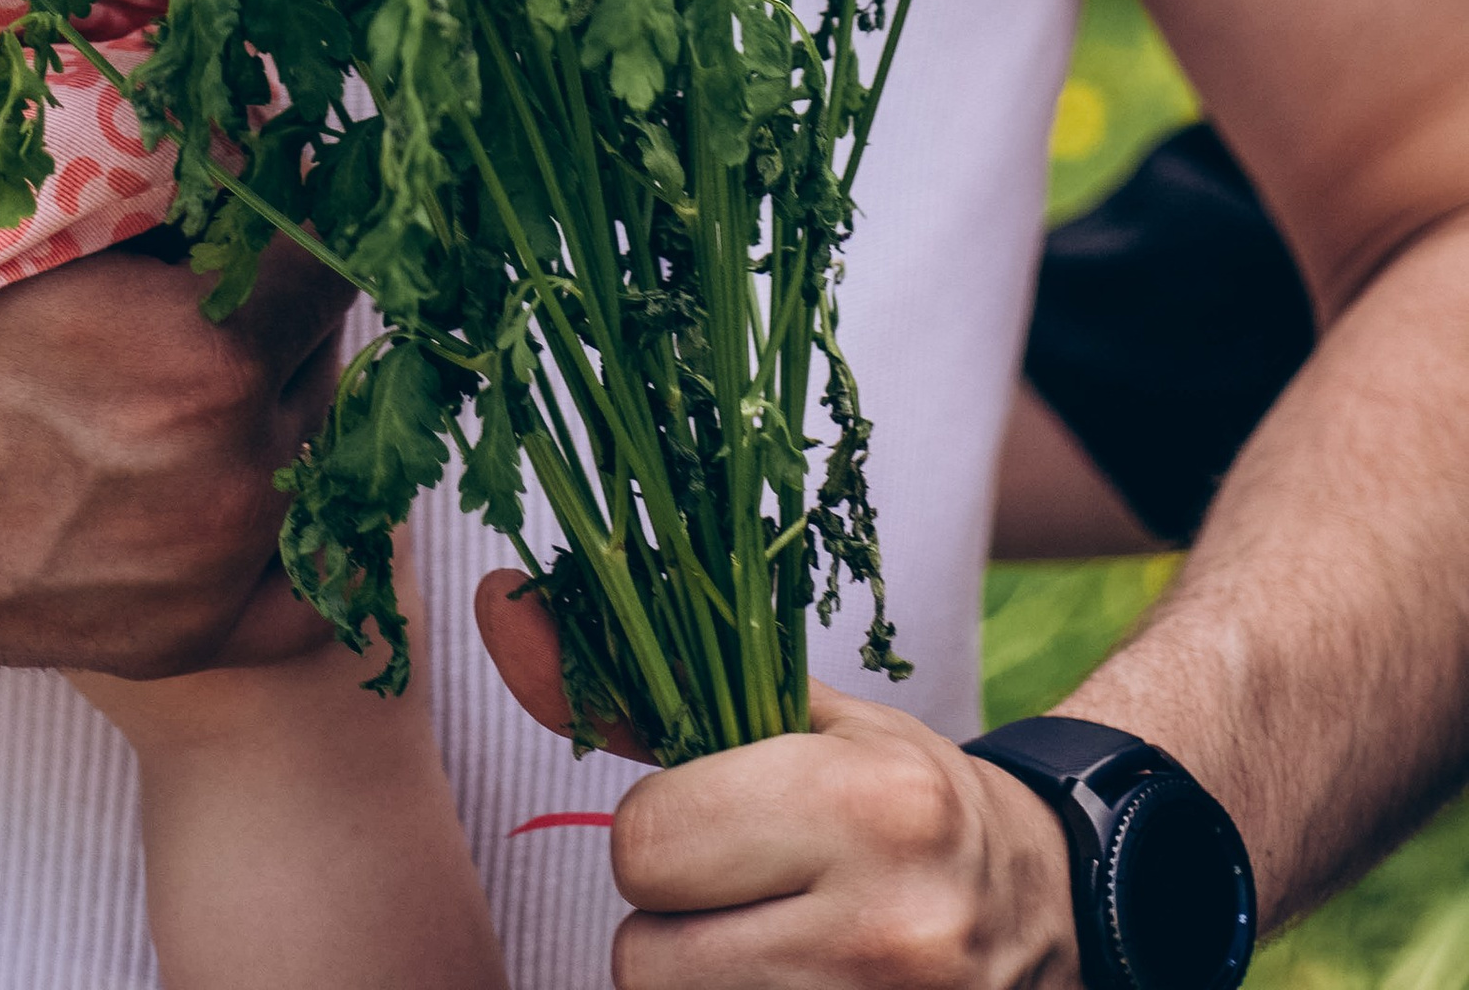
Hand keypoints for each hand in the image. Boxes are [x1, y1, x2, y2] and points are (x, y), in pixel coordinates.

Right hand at [0, 235, 348, 676]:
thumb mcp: (45, 232)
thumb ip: (166, 199)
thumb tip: (248, 145)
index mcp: (210, 353)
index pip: (327, 252)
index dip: (297, 209)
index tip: (269, 191)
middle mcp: (235, 469)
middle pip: (325, 351)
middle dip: (282, 305)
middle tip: (225, 278)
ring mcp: (216, 567)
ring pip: (318, 454)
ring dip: (285, 403)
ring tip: (213, 370)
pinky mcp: (185, 638)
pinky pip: (308, 592)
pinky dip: (295, 537)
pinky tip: (249, 482)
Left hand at [476, 580, 1080, 989]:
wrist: (1055, 910)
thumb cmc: (901, 800)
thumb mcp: (794, 722)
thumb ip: (637, 685)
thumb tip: (496, 601)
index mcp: (864, 807)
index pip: (644, 847)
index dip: (664, 836)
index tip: (722, 824)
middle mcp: (886, 932)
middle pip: (645, 961)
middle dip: (676, 926)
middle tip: (749, 898)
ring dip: (703, 988)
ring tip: (777, 948)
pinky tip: (796, 988)